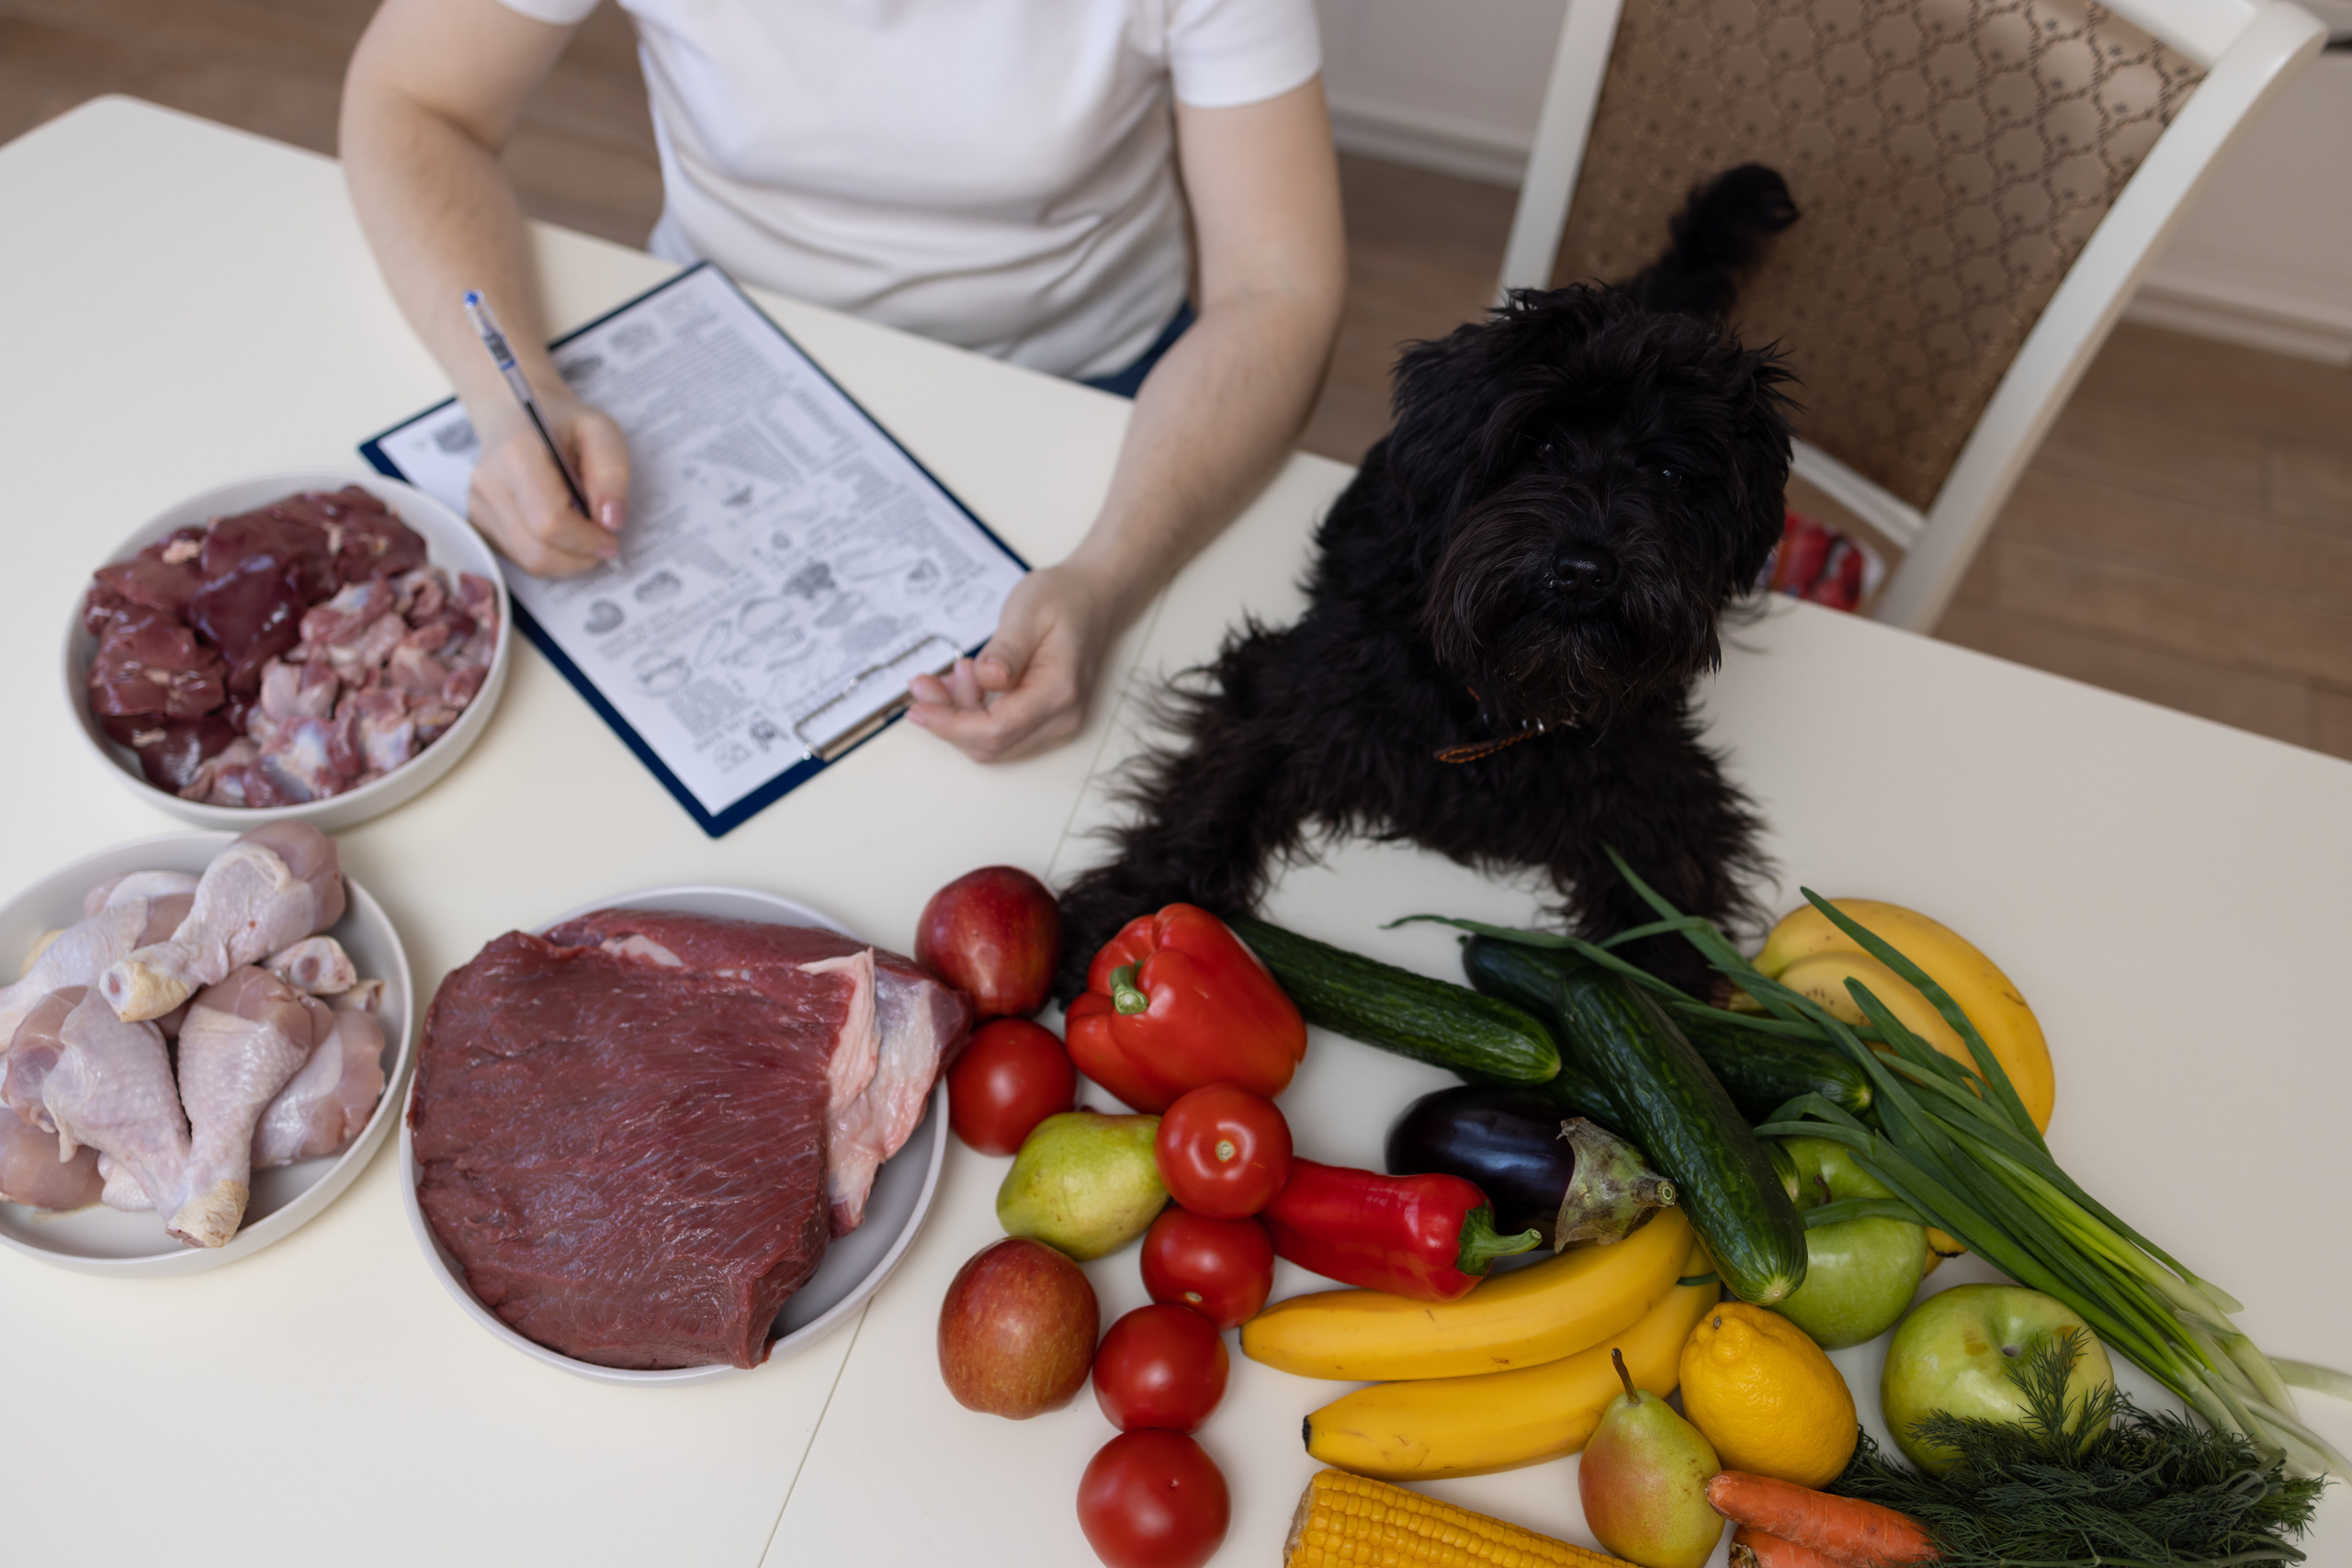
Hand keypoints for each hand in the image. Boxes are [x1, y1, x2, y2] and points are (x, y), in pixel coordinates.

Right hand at [467, 393, 630, 575]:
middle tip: (602, 542)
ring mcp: (478, 505)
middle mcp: (489, 482)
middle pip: (537, 551)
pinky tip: (559, 530)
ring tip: (582, 533)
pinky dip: (548, 554)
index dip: (587, 540)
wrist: (515, 413)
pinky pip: (519, 557)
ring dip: (566, 560)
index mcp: (517, 454)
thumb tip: (612, 520)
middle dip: (579, 557)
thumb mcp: (600, 432)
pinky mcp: (478, 521)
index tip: (611, 537)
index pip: (551, 522)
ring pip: (528, 561)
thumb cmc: (561, 423)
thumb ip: (612, 473)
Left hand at [906, 561, 1123, 762]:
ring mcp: (1056, 723)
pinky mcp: (1046, 721)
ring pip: (993, 743)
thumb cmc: (1063, 599)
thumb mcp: (1028, 611)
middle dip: (948, 720)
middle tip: (923, 684)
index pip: (996, 730)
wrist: (1093, 597)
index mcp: (1058, 691)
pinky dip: (973, 715)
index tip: (918, 706)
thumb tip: (987, 679)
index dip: (950, 724)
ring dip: (959, 717)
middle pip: (991, 744)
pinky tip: (964, 684)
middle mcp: (1062, 717)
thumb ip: (1006, 649)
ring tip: (951, 674)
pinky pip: (1001, 732)